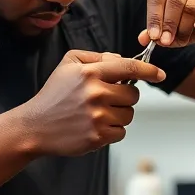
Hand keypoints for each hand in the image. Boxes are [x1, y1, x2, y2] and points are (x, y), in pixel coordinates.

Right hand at [17, 50, 164, 156]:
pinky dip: (112, 131)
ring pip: (129, 114)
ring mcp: (97, 117)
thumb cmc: (54, 95)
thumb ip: (96, 57)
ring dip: (119, 114)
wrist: (34, 126)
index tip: (160, 74)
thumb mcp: (68, 65)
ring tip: (97, 114)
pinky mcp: (98, 137)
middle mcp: (96, 94)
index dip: (149, 70)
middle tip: (107, 99)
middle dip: (125, 96)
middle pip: (133, 94)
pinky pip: (121, 132)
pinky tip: (94, 127)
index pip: (129, 68)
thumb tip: (121, 59)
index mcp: (90, 73)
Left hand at [142, 0, 194, 48]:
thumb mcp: (172, 28)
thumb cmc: (191, 22)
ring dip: (185, 27)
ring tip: (183, 40)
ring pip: (190, 5)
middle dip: (169, 24)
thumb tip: (143, 39)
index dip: (154, 17)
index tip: (154, 37)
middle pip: (174, 0)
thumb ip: (157, 32)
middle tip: (167, 41)